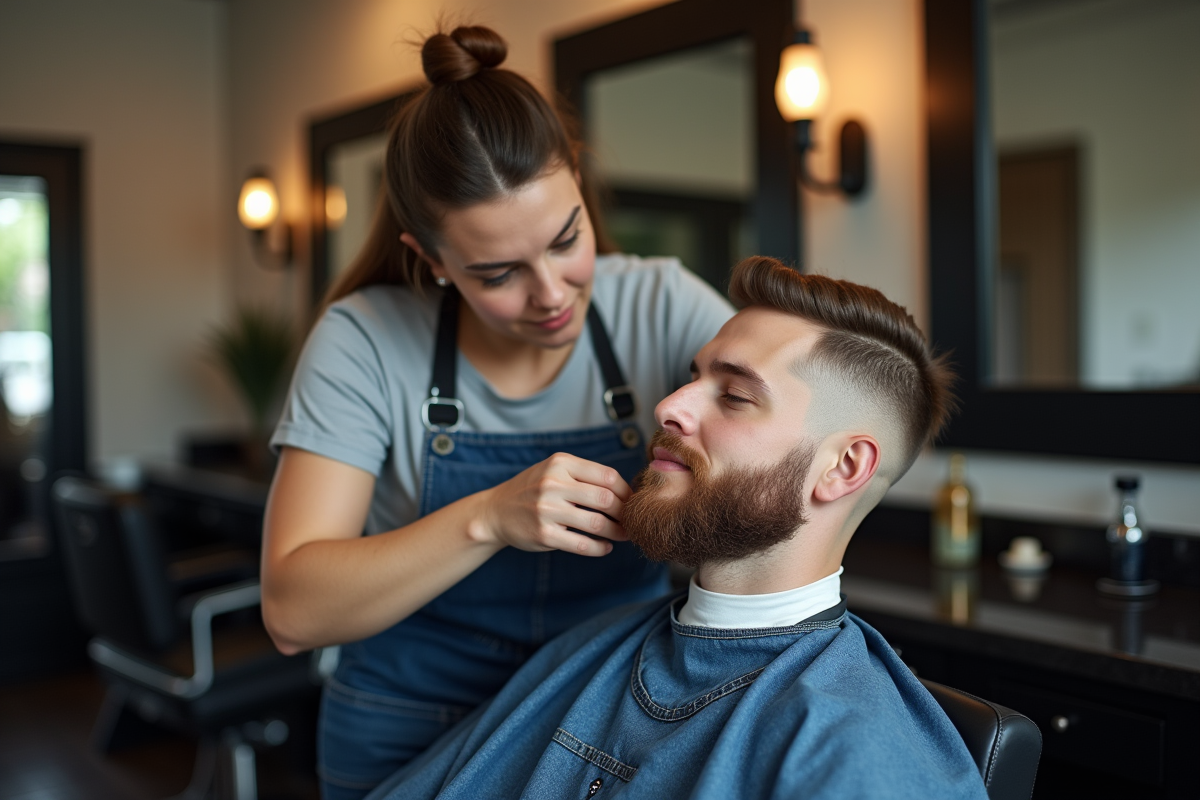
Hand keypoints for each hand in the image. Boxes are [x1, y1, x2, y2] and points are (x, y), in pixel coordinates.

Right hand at [475, 453, 631, 556]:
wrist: (496, 511)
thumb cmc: (534, 489)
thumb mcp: (554, 470)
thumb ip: (585, 475)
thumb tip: (627, 491)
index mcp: (561, 463)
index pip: (607, 476)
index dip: (626, 491)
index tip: (632, 501)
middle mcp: (553, 484)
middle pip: (606, 499)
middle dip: (625, 513)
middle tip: (631, 520)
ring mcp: (547, 510)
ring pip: (597, 524)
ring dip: (617, 532)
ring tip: (623, 535)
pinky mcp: (544, 534)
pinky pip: (583, 544)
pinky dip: (600, 548)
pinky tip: (605, 546)